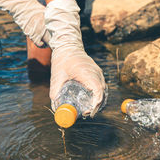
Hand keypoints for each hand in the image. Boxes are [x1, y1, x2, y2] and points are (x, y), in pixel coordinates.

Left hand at [45, 0, 106, 116]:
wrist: (68, 45)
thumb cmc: (62, 59)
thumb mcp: (56, 76)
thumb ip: (55, 91)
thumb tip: (55, 107)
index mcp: (87, 72)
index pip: (98, 90)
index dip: (96, 103)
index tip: (90, 112)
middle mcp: (96, 73)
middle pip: (103, 93)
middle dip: (97, 106)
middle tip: (86, 114)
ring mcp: (98, 72)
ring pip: (104, 91)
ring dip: (98, 102)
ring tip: (88, 110)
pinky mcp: (97, 73)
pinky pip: (101, 87)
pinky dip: (98, 96)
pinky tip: (90, 102)